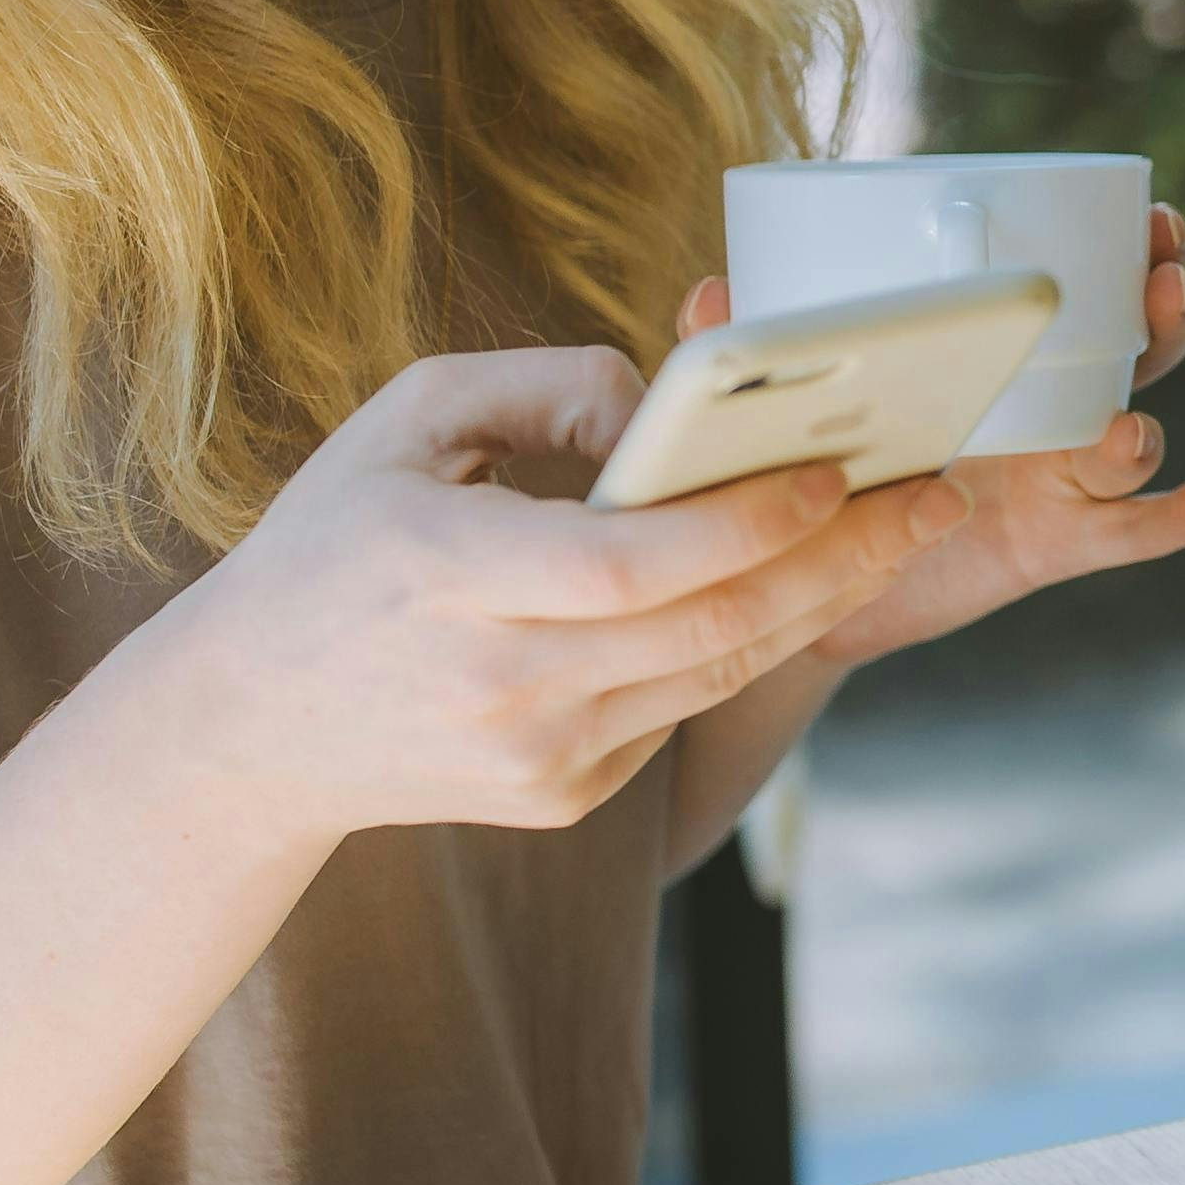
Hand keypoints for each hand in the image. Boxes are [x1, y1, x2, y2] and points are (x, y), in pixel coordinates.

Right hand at [131, 344, 972, 841]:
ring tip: (903, 530)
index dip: (747, 522)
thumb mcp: (410, 421)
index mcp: (444, 579)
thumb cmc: (336, 543)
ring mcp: (538, 757)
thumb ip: (545, 387)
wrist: (250, 727)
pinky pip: (682, 707)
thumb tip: (669, 401)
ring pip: (719, 675)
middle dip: (842, 559)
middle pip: (709, 628)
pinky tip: (803, 584)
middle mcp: (498, 685)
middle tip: (934, 496)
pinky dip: (747, 642)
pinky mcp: (564, 797)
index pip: (630, 564)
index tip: (838, 468)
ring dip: (824, 601)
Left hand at [679, 204, 1184, 674]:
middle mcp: (1049, 404)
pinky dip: (1175, 518)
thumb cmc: (811, 461)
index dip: (1134, 246)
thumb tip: (708, 292)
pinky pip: (1130, 532)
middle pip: (1141, 348)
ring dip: (1143, 428)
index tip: (1152, 212)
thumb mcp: (781, 394)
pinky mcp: (1053, 543)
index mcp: (1002, 350)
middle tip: (1166, 281)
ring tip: (1124, 429)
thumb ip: (746, 347)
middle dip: (1167, 310)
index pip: (1087, 285)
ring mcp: (1059, 477)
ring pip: (1132, 440)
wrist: (803, 581)